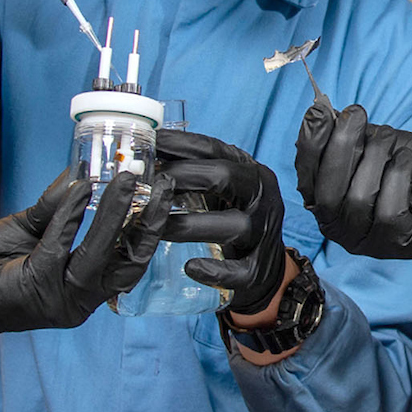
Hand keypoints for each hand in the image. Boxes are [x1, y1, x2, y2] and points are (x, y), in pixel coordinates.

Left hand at [0, 168, 168, 351]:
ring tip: (123, 178)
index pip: (131, 263)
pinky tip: (79, 189)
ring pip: (99, 255)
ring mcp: (58, 301)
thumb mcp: (27, 230)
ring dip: (113, 214)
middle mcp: (78, 303)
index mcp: (83, 292)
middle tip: (159, 184)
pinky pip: (60, 247)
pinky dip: (69, 216)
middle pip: (127, 263)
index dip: (150, 229)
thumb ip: (56, 208)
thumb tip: (83, 171)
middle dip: (147, 222)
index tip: (162, 193)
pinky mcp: (33, 291)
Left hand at [154, 129, 287, 314]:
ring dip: (190, 225)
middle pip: (226, 177)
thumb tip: (145, 160)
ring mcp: (264, 233)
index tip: (149, 142)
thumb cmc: (232, 219)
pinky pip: (240, 270)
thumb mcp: (219, 191)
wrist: (265, 266)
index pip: (214, 149)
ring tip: (157, 229)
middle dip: (183, 176)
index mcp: (250, 172)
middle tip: (148, 184)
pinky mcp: (261, 268)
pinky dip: (215, 270)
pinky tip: (191, 267)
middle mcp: (263, 196)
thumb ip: (192, 175)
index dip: (180, 144)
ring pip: (234, 225)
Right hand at [295, 99, 411, 260]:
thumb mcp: (382, 147)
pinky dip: (398, 177)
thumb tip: (326, 115)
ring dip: (377, 159)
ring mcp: (370, 242)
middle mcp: (343, 228)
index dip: (310, 144)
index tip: (318, 110)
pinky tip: (409, 162)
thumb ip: (354, 140)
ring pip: (358, 199)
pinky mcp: (399, 245)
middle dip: (339, 147)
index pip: (308, 178)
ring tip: (397, 144)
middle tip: (357, 115)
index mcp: (332, 205)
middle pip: (327, 192)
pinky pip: (388, 211)